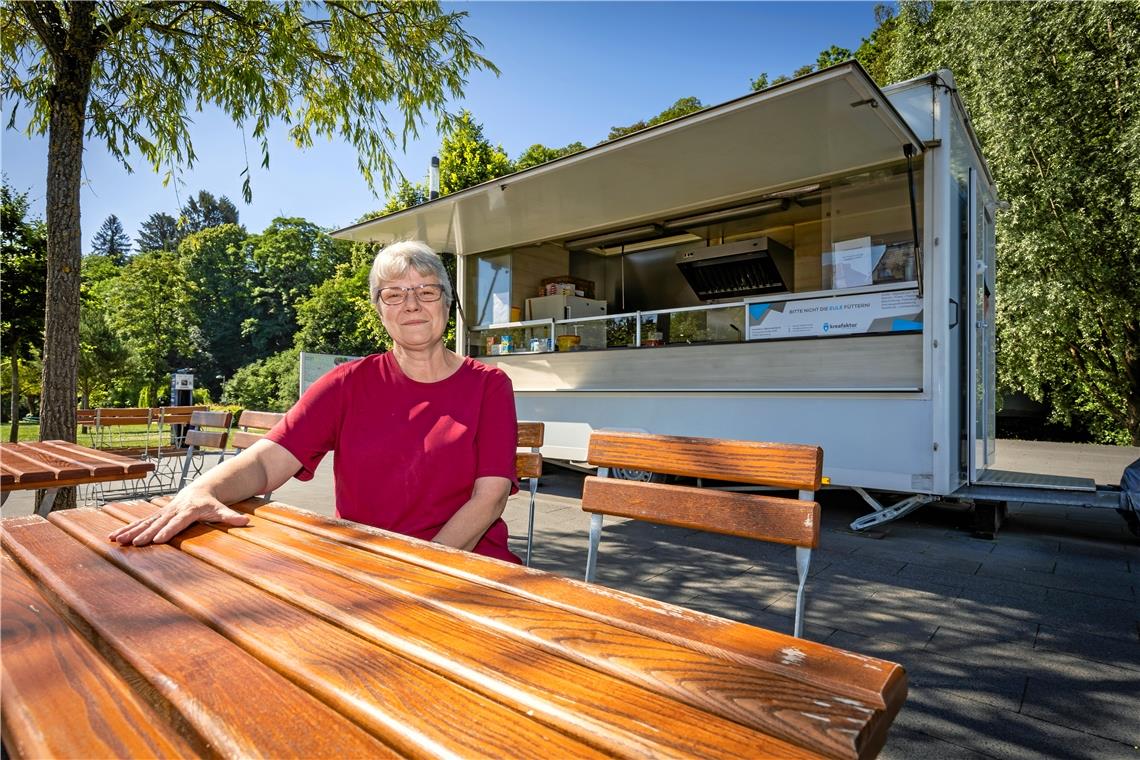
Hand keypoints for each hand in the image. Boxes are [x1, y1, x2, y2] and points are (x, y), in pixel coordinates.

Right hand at [107, 488, 249, 545]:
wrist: (201, 489)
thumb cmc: (212, 502)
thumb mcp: (222, 508)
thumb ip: (232, 516)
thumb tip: (246, 521)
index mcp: (188, 510)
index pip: (178, 522)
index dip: (168, 530)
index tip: (158, 540)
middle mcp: (173, 510)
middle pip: (158, 523)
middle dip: (145, 533)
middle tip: (133, 543)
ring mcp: (163, 512)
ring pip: (145, 522)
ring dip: (130, 531)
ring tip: (116, 540)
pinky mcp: (157, 514)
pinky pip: (141, 522)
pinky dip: (127, 528)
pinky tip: (113, 536)